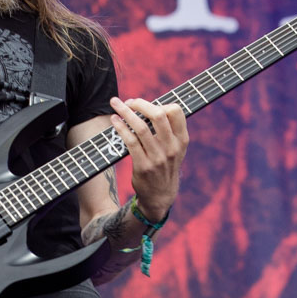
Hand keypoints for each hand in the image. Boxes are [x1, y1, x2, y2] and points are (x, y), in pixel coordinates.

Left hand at [110, 96, 187, 221]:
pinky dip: (120, 128)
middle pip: (157, 115)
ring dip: (125, 112)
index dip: (159, 103)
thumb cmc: (165, 167)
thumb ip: (168, 130)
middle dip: (140, 103)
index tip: (145, 105)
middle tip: (128, 102)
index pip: (176, 111)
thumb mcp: (175, 149)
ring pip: (141, 126)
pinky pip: (130, 141)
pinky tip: (114, 121)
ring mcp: (158, 157)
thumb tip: (148, 106)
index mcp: (181, 140)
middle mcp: (171, 147)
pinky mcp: (143, 166)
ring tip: (115, 104)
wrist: (160, 196)